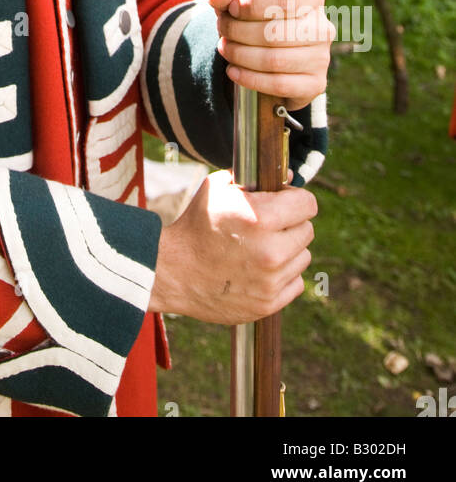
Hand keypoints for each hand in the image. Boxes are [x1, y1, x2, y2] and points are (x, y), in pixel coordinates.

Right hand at [147, 169, 316, 322]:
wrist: (173, 271)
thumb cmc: (195, 224)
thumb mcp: (217, 189)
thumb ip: (252, 180)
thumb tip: (288, 177)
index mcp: (261, 218)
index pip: (308, 204)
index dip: (296, 199)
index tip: (285, 202)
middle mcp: (271, 251)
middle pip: (307, 230)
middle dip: (290, 225)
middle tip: (268, 226)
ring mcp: (271, 281)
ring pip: (303, 257)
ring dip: (288, 251)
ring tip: (261, 248)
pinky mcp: (268, 304)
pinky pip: (296, 283)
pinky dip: (283, 275)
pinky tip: (260, 269)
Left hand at [206, 0, 332, 109]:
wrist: (269, 55)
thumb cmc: (254, 20)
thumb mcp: (238, 1)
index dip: (253, 5)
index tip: (231, 9)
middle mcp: (322, 28)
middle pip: (275, 32)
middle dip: (239, 31)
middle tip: (222, 30)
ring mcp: (322, 58)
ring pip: (275, 60)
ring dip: (241, 55)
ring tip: (225, 48)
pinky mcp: (315, 84)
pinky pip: (279, 84)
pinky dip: (250, 78)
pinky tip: (233, 71)